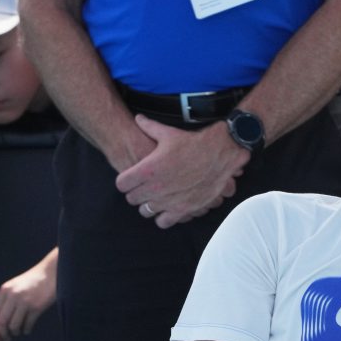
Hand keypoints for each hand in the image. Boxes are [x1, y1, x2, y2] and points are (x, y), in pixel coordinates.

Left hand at [0, 263, 55, 340]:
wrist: (51, 272)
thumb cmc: (34, 281)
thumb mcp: (16, 287)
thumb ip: (7, 300)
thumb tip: (0, 322)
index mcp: (4, 291)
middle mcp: (12, 296)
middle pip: (2, 322)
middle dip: (3, 334)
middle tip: (7, 340)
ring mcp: (24, 301)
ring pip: (14, 325)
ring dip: (15, 333)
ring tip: (19, 333)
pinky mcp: (36, 306)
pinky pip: (27, 324)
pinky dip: (26, 330)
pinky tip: (28, 329)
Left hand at [115, 114, 247, 227]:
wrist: (219, 153)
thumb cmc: (193, 144)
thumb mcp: (168, 133)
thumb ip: (149, 127)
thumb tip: (138, 119)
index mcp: (147, 169)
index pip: (121, 184)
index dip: (125, 180)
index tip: (130, 179)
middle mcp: (155, 188)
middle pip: (132, 199)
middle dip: (136, 193)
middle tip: (143, 187)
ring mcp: (169, 201)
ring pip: (146, 211)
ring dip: (148, 205)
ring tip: (155, 198)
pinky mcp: (183, 209)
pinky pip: (163, 222)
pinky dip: (163, 217)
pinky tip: (167, 207)